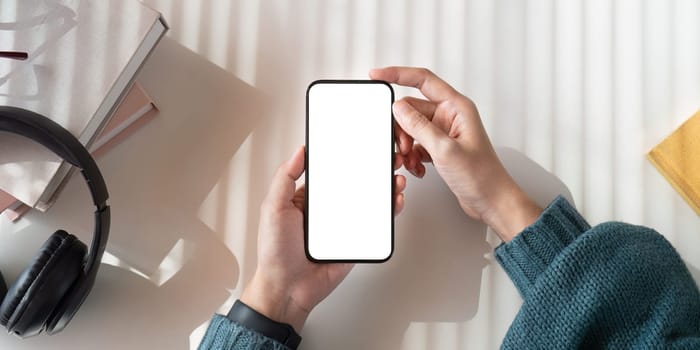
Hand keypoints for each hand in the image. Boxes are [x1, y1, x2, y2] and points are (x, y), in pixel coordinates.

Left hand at [241, 146, 406, 331]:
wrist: (288, 288)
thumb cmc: (275, 252)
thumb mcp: (273, 208)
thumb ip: (284, 178)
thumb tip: (299, 151)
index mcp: (309, 197)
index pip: (332, 171)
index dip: (347, 157)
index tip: (361, 144)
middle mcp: (328, 209)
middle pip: (356, 184)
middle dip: (374, 169)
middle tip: (387, 157)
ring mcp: (344, 224)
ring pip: (370, 202)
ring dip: (386, 188)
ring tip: (395, 178)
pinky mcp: (356, 240)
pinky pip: (376, 224)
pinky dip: (388, 211)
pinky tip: (394, 201)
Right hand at [370, 67, 541, 241]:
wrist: (491, 200)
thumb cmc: (482, 176)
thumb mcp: (445, 149)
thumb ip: (419, 126)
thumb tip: (398, 108)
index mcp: (457, 107)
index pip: (423, 80)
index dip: (398, 74)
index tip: (378, 75)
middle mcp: (451, 116)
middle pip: (412, 109)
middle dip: (403, 129)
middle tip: (404, 147)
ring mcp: (445, 132)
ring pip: (412, 128)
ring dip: (407, 145)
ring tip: (411, 161)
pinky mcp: (440, 148)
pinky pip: (417, 144)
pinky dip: (413, 156)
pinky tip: (418, 167)